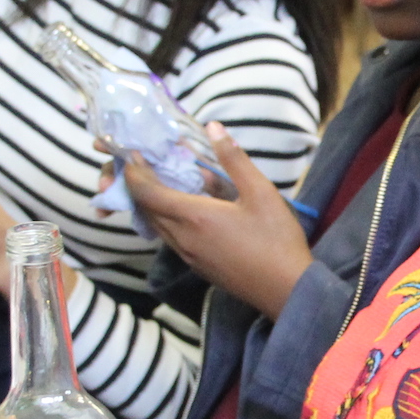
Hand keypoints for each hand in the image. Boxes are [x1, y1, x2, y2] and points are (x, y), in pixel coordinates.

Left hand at [119, 123, 312, 318]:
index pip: (146, 192)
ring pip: (157, 225)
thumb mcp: (261, 192)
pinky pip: (170, 238)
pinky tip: (186, 209)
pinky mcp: (197, 266)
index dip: (134, 172)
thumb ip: (234, 159)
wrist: (286, 290)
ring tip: (162, 181)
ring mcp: (188, 255)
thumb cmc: (276, 240)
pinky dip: (167, 218)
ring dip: (153, 203)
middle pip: (146, 209)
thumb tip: (213, 128)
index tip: (133, 153)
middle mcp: (183, 238)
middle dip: (138, 185)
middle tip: (143, 162)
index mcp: (194, 217)